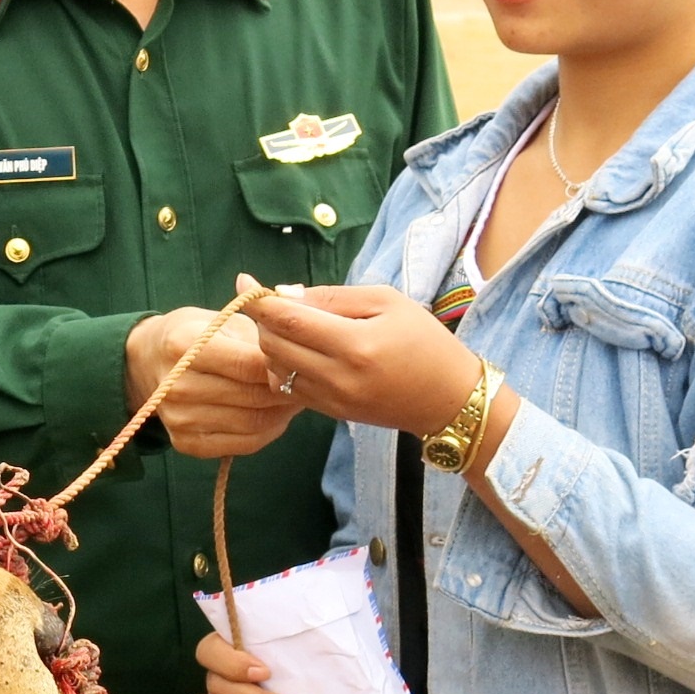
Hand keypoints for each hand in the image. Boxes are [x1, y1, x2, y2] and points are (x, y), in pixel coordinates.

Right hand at [124, 302, 299, 459]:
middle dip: (287, 392)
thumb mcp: (222, 320)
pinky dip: (268, 432)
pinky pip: (244, 444)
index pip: (249, 364)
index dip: (282, 367)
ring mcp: (179, 418)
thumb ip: (259, 336)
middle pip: (253, 396)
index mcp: (184, 345)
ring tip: (293, 398)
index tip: (300, 363)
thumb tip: (298, 359)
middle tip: (305, 383)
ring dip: (282, 413)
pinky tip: (274, 416)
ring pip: (253, 423)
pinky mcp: (186, 443)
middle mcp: (176, 385)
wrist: (149, 360)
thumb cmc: (195, 334)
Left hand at [246, 278, 482, 435]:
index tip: (244, 280)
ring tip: (292, 325)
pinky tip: (300, 350)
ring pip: (275, 368)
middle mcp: (338, 377)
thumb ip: (333, 297)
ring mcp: (332, 400)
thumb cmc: (424, 340)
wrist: (450, 399)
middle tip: (277, 302)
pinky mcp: (331, 413)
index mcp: (355, 345)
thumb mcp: (387, 302)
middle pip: (273, 345)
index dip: (259, 299)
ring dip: (271, 343)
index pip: (288, 319)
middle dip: (265, 320)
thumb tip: (285, 293)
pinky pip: (288, 388)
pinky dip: (283, 365)